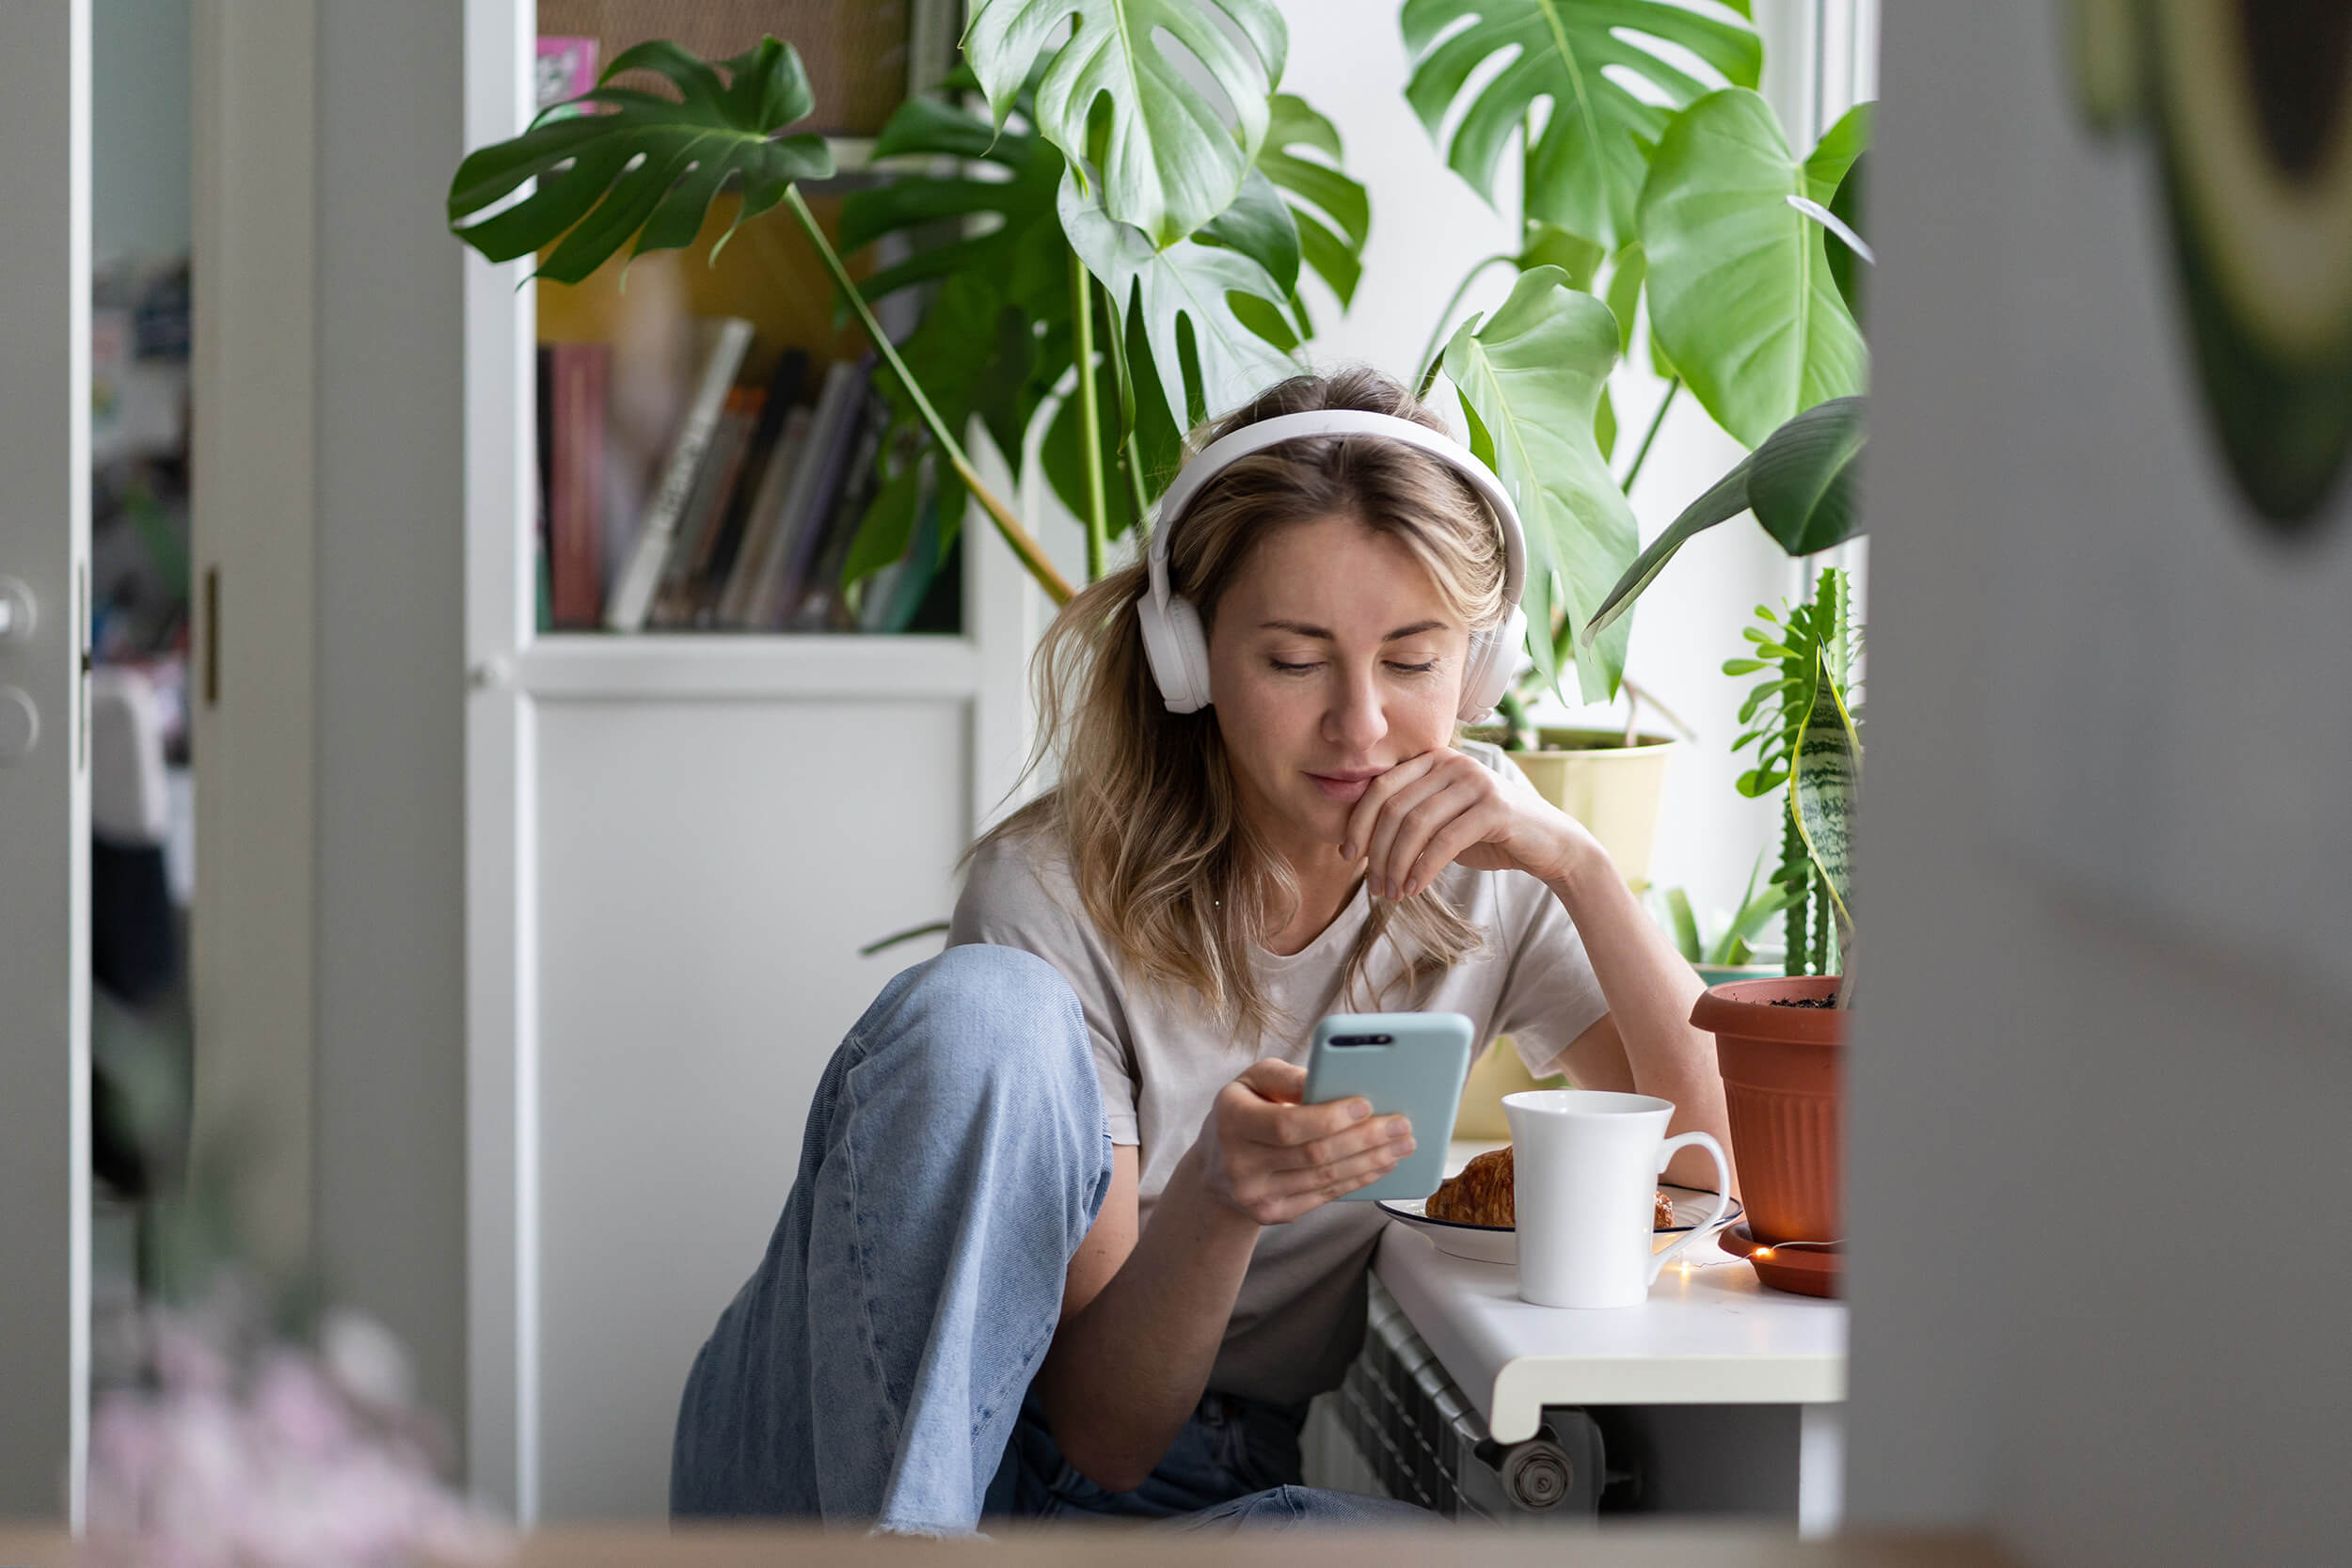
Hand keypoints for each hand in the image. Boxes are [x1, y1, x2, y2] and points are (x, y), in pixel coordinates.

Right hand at [1189, 1060, 1415, 1225]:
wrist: (1216, 1169)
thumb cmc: (1244, 1111)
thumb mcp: (1253, 1081)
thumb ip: (1287, 1076)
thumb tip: (1329, 1079)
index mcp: (1233, 1121)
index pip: (1288, 1125)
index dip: (1330, 1117)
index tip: (1367, 1104)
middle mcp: (1240, 1164)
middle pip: (1315, 1155)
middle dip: (1365, 1139)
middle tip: (1401, 1124)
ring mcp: (1256, 1195)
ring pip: (1326, 1178)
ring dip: (1371, 1161)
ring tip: (1402, 1144)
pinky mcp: (1273, 1214)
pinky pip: (1325, 1196)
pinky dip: (1359, 1179)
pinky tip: (1382, 1163)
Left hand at [1337, 745, 1592, 898]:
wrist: (1550, 845)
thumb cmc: (1490, 835)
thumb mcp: (1442, 822)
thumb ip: (1408, 820)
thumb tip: (1358, 842)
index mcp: (1435, 759)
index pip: (1381, 787)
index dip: (1358, 823)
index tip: (1347, 856)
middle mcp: (1453, 762)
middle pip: (1394, 807)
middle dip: (1377, 850)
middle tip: (1374, 885)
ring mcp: (1476, 781)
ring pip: (1415, 825)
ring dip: (1397, 864)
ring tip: (1392, 893)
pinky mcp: (1495, 808)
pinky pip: (1444, 841)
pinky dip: (1423, 868)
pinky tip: (1415, 889)